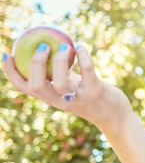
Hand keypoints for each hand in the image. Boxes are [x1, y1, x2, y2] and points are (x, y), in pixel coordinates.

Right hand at [3, 43, 130, 129]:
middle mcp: (61, 100)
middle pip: (37, 87)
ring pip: (61, 83)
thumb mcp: (71, 85)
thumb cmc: (89, 95)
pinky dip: (83, 58)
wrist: (114, 116)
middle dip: (35, 65)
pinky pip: (87, 73)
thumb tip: (46, 46)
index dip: (11, 72)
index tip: (7, 54)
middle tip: (42, 46)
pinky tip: (81, 47)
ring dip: (60, 62)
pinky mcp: (96, 93)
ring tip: (65, 46)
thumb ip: (58, 73)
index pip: (23, 88)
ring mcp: (78, 98)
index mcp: (50, 97)